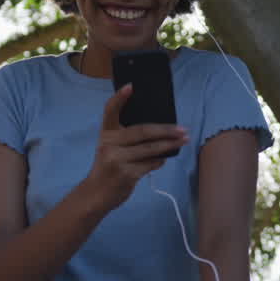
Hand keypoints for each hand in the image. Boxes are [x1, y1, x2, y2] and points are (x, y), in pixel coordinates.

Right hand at [85, 83, 188, 206]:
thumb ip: (128, 138)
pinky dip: (160, 160)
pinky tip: (164, 158)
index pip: (109, 110)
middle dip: (165, 130)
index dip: (119, 98)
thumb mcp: (111, 148)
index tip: (131, 86)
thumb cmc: (109, 167)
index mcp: (105, 134)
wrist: (96, 194)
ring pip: (150, 148)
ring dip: (170, 144)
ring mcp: (117, 159)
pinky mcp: (126, 174)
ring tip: (183, 140)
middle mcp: (109, 144)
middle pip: (142, 131)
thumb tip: (160, 131)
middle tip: (182, 129)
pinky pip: (151, 164)